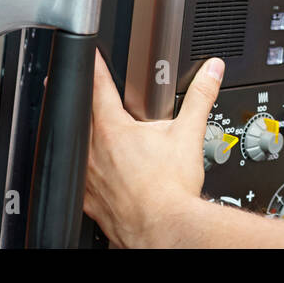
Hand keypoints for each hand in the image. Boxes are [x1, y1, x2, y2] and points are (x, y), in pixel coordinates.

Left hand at [85, 50, 222, 246]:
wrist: (163, 227)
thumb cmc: (171, 188)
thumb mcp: (189, 133)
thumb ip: (200, 96)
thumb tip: (211, 72)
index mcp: (113, 130)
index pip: (98, 87)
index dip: (95, 67)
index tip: (90, 55)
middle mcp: (93, 152)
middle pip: (77, 113)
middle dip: (78, 96)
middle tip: (74, 83)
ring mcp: (87, 177)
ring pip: (72, 146)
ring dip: (76, 133)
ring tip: (82, 126)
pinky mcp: (88, 199)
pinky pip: (76, 177)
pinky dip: (80, 168)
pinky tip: (90, 170)